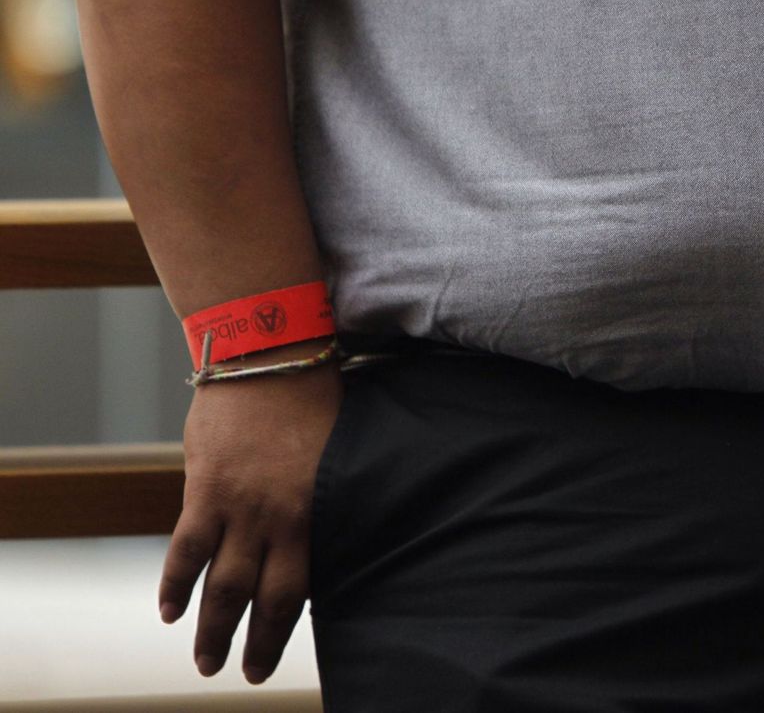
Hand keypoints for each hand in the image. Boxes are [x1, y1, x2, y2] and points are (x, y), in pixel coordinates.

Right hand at [159, 347, 343, 683]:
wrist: (269, 355)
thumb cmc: (310, 397)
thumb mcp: (328, 453)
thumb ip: (313, 497)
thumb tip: (313, 532)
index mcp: (316, 509)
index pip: (302, 584)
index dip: (287, 625)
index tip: (279, 653)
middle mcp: (278, 517)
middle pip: (263, 596)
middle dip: (253, 641)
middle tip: (244, 674)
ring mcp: (239, 505)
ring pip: (221, 583)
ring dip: (210, 627)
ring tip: (205, 661)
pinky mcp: (205, 488)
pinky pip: (185, 548)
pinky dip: (175, 583)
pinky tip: (168, 610)